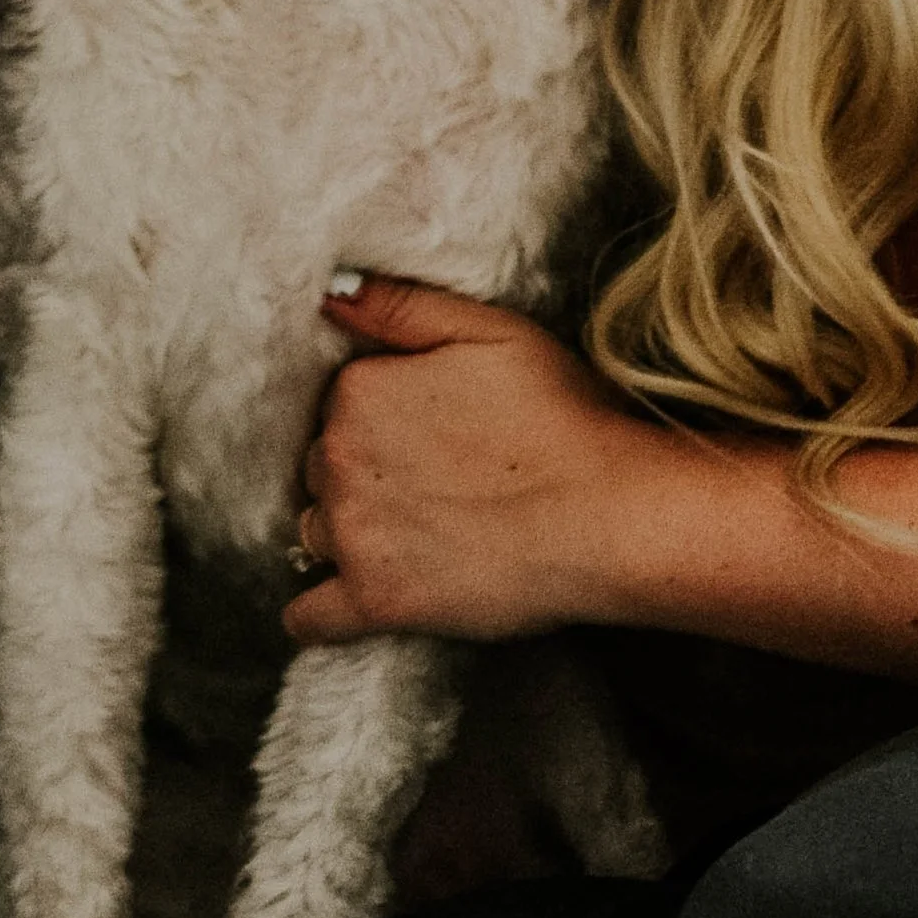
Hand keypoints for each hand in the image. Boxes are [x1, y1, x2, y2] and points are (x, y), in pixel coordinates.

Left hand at [284, 275, 661, 646]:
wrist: (608, 514)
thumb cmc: (560, 417)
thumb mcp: (488, 330)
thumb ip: (399, 307)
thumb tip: (330, 297)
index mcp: (360, 390)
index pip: (341, 403)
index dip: (384, 417)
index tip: (427, 433)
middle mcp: (339, 460)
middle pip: (322, 466)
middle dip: (362, 472)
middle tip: (428, 484)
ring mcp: (352, 535)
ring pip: (317, 531)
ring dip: (346, 533)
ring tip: (405, 537)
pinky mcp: (374, 600)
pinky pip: (310, 619)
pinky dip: (312, 619)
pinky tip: (325, 614)